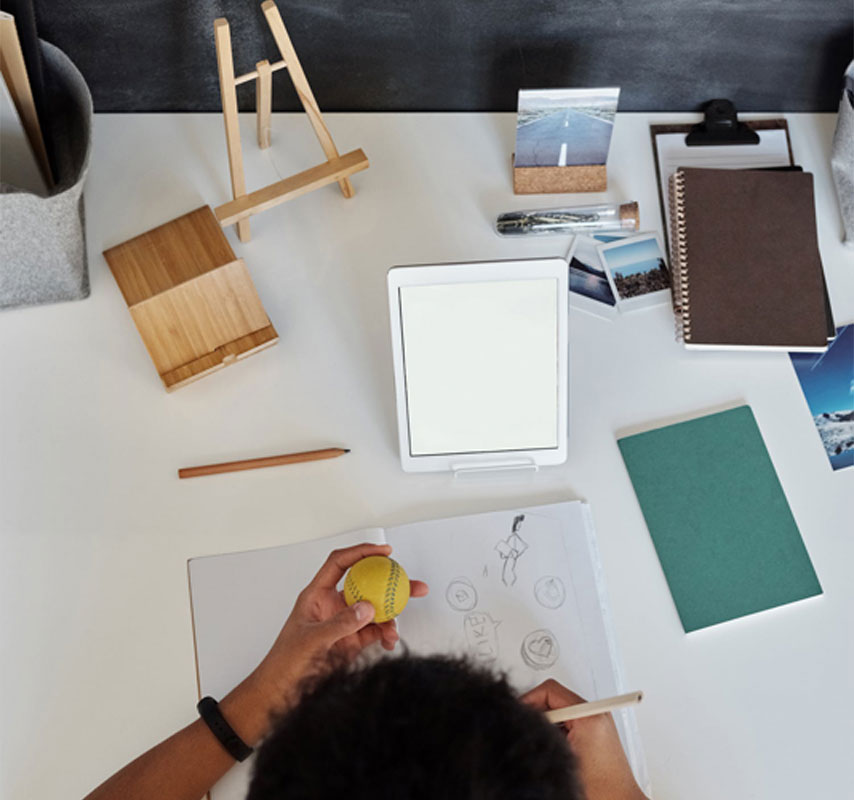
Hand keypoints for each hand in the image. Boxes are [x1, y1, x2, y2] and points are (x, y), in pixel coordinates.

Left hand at [253, 543, 427, 709]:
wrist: (282, 692)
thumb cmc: (285, 662)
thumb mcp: (311, 640)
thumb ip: (339, 624)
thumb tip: (366, 608)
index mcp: (318, 595)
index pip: (340, 564)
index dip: (362, 553)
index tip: (383, 553)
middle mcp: (333, 605)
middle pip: (366, 585)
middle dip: (390, 582)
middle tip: (411, 584)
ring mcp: (345, 623)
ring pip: (375, 610)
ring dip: (390, 617)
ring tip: (395, 629)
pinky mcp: (352, 642)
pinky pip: (375, 632)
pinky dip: (386, 635)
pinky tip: (388, 641)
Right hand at [521, 680, 646, 799]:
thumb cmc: (600, 788)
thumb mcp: (561, 755)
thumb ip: (542, 731)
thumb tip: (525, 718)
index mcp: (588, 715)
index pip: (550, 690)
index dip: (529, 699)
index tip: (518, 712)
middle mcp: (595, 714)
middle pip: (554, 697)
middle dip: (537, 711)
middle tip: (525, 727)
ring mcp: (597, 723)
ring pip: (560, 709)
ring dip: (546, 721)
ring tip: (541, 741)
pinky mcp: (596, 733)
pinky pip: (569, 720)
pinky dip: (556, 729)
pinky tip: (552, 747)